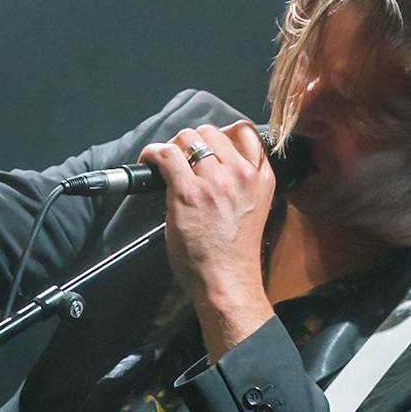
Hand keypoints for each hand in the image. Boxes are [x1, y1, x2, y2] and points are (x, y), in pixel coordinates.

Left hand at [144, 122, 277, 361]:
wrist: (227, 281)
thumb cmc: (235, 253)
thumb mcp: (253, 207)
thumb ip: (241, 181)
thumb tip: (213, 160)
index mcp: (261, 177)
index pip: (243, 131)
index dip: (219, 136)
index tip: (207, 148)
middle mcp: (242, 174)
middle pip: (212, 131)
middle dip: (193, 141)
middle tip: (183, 160)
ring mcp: (215, 181)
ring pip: (188, 137)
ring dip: (174, 147)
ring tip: (167, 164)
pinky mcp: (188, 192)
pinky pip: (166, 154)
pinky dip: (153, 153)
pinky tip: (149, 162)